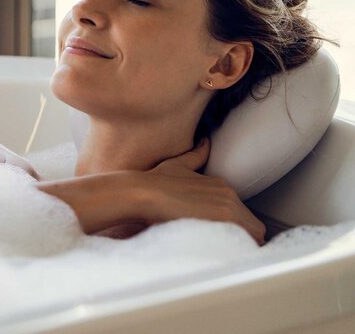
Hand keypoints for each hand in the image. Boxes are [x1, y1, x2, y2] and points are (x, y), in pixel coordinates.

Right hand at [140, 138, 265, 244]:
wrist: (143, 192)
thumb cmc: (154, 181)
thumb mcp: (178, 164)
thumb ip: (196, 155)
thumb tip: (206, 141)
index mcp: (222, 186)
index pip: (242, 213)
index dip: (236, 227)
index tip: (223, 236)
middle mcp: (229, 195)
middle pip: (251, 225)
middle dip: (242, 238)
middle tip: (225, 249)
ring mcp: (228, 208)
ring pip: (252, 234)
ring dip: (242, 244)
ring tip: (224, 254)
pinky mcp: (223, 221)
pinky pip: (244, 241)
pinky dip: (238, 249)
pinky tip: (223, 254)